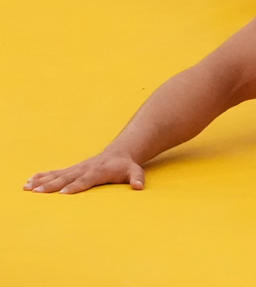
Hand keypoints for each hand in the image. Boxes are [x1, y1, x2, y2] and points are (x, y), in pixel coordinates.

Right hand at [24, 152, 145, 193]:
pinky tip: (30, 180)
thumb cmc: (126, 165)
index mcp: (98, 171)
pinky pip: (56, 172)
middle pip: (66, 178)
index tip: (63, 194)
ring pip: (57, 175)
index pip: (85, 180)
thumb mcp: (135, 170)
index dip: (75, 186)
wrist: (120, 152)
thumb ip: (137, 178)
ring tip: (27, 186)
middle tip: (36, 192)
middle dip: (51, 185)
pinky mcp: (72, 169)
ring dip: (42, 181)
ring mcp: (77, 168)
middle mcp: (85, 169)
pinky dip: (42, 176)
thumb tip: (139, 186)